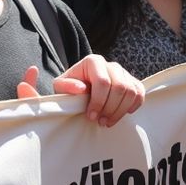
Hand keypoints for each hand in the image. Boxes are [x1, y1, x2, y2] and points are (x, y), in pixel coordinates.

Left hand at [18, 57, 144, 126]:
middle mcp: (109, 63)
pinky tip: (118, 115)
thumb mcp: (54, 95)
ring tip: (107, 122)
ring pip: (130, 92)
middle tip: (99, 122)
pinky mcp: (133, 83)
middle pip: (118, 87)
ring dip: (119, 111)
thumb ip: (46, 91)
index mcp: (91, 61)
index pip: (102, 81)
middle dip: (109, 108)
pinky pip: (139, 94)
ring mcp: (123, 72)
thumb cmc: (66, 98)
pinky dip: (131, 108)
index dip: (97, 101)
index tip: (90, 116)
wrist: (81, 100)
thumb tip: (48, 77)